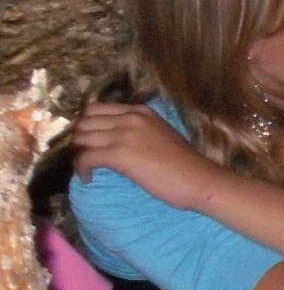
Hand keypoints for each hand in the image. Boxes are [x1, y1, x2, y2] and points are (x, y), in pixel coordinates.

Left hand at [71, 102, 217, 210]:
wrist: (200, 180)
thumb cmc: (185, 165)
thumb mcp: (160, 135)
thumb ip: (138, 132)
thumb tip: (114, 141)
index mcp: (140, 112)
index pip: (97, 109)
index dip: (87, 126)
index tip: (90, 142)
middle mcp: (130, 117)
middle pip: (85, 122)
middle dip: (79, 140)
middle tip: (85, 157)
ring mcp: (124, 134)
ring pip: (81, 138)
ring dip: (77, 154)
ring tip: (85, 168)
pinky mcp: (120, 154)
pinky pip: (85, 157)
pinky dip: (81, 168)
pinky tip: (88, 178)